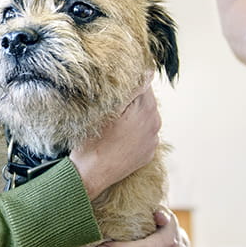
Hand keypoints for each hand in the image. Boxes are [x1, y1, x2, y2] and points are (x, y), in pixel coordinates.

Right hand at [70, 83, 161, 198]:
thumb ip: (129, 89)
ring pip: (146, 116)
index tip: (118, 82)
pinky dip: (135, 131)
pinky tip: (119, 137)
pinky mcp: (149, 152)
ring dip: (134, 114)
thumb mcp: (106, 108)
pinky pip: (145, 133)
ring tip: (115, 121)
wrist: (91, 174)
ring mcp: (153, 139)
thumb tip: (148, 72)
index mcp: (145, 107)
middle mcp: (154, 122)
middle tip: (113, 102)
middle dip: (133, 97)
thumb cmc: (93, 139)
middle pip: (147, 98)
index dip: (131, 78)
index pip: (145, 80)